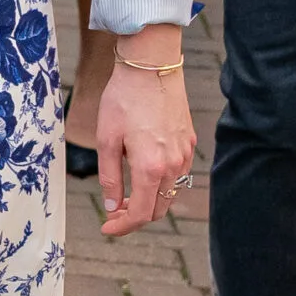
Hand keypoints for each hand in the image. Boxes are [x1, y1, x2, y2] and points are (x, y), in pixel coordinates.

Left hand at [95, 25, 195, 236]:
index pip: (140, 214)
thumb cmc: (123, 99)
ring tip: (125, 195)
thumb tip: (112, 205)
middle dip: (135, 217)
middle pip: (158, 209)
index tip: (107, 228)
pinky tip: (142, 173)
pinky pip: (178, 174)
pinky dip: (161, 183)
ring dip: (149, 201)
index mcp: (150, 167)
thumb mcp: (106, 139)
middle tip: (112, 212)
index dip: (122, 226)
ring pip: (170, 193)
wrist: (151, 66)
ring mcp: (184, 154)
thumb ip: (110, 177)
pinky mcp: (188, 141)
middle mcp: (173, 165)